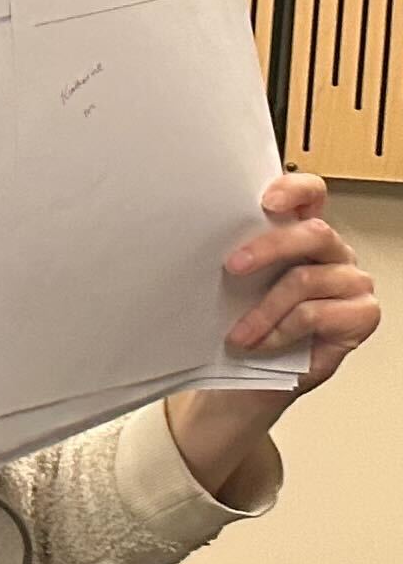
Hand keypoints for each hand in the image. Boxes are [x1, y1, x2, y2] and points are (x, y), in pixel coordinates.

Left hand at [225, 173, 375, 389]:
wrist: (258, 374)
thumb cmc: (249, 322)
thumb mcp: (239, 284)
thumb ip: (240, 258)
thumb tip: (202, 240)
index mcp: (303, 234)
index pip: (312, 195)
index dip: (294, 190)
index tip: (266, 201)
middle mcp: (332, 253)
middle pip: (313, 233)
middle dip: (269, 248)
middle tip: (232, 266)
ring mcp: (351, 281)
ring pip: (306, 280)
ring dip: (264, 310)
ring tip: (239, 333)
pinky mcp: (362, 314)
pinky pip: (314, 314)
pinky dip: (280, 331)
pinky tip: (262, 343)